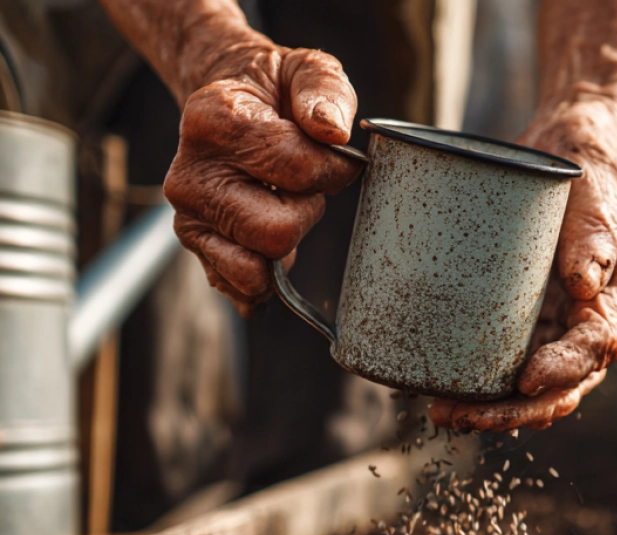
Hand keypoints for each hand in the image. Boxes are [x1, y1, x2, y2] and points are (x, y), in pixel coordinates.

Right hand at [162, 40, 361, 315]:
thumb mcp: (308, 70)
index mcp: (215, 122)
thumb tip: (332, 131)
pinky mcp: (195, 244)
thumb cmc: (276, 90)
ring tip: (281, 207)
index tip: (333, 157)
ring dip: (287, 245)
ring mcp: (187, 215)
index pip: (297, 170)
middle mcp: (190, 174)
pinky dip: (265, 279)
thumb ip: (325, 92)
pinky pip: (237, 286)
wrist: (228, 102)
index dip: (334, 170)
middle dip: (307, 213)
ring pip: (256, 269)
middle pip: (275, 232)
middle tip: (302, 186)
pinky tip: (272, 250)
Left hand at [431, 102, 616, 430]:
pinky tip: (445, 393)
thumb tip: (586, 286)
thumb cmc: (586, 164)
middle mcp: (594, 318)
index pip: (598, 344)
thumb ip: (595, 233)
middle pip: (566, 381)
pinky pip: (509, 361)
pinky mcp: (529, 319)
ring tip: (446, 415)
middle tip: (468, 417)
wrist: (564, 147)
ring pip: (536, 384)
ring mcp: (560, 324)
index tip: (528, 380)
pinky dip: (483, 384)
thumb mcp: (596, 189)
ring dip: (496, 407)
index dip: (565, 369)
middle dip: (520, 408)